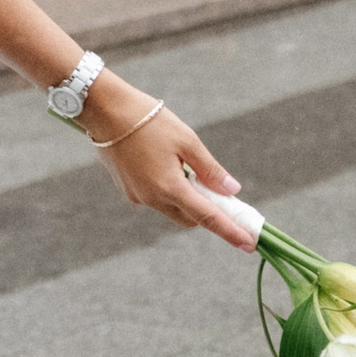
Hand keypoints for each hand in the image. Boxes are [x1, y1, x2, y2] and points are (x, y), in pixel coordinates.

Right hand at [83, 75, 252, 249]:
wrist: (106, 112)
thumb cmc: (150, 121)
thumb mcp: (187, 140)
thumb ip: (210, 170)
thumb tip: (231, 191)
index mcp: (170, 188)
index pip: (207, 217)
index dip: (230, 231)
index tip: (249, 244)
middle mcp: (152, 199)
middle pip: (189, 218)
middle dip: (206, 212)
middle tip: (222, 197)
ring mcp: (137, 197)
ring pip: (171, 208)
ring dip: (186, 198)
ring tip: (186, 167)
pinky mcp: (127, 190)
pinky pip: (155, 197)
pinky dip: (167, 189)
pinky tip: (164, 163)